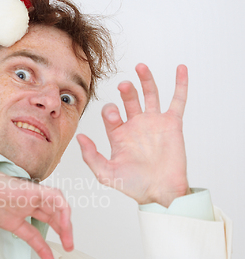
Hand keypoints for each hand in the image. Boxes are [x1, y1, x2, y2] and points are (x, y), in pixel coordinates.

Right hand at [0, 170, 73, 258]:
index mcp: (8, 215)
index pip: (31, 232)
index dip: (42, 247)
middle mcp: (20, 205)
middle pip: (49, 216)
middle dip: (61, 230)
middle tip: (69, 247)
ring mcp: (27, 196)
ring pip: (55, 206)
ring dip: (65, 222)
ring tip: (69, 240)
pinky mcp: (32, 189)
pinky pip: (55, 197)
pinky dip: (63, 209)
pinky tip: (63, 225)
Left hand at [77, 64, 189, 206]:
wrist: (160, 191)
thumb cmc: (133, 185)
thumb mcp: (106, 173)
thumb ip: (90, 156)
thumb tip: (79, 137)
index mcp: (119, 134)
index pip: (110, 114)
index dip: (109, 111)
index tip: (113, 115)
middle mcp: (135, 125)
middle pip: (129, 100)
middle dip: (126, 91)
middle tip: (123, 86)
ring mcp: (154, 122)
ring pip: (150, 94)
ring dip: (145, 80)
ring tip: (140, 67)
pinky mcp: (172, 123)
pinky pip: (178, 100)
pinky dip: (180, 84)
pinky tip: (179, 68)